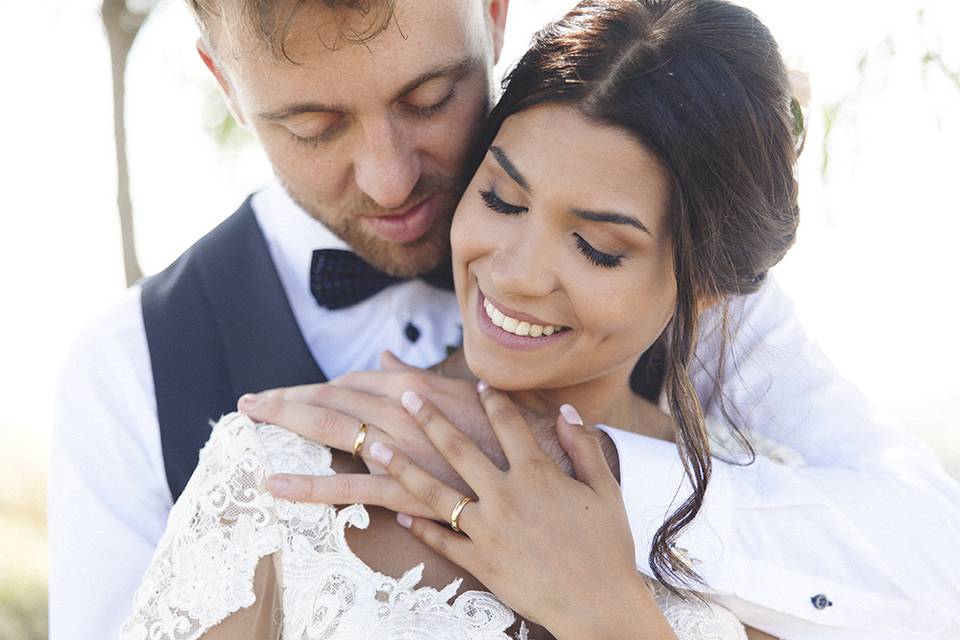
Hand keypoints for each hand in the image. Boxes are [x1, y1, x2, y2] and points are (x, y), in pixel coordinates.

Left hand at [238, 352, 513, 502]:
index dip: (315, 388)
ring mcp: (397, 446)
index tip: (289, 395)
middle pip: (329, 399)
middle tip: (250, 402)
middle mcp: (397, 409)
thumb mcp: (455, 391)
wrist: (536, 459)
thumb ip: (413, 375)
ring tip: (249, 424)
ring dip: (286, 424)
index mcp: (410, 385)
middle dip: (286, 400)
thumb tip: (383, 357)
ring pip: (329, 430)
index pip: (349, 382)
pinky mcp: (403, 484)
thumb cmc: (498, 424)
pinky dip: (309, 484)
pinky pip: (347, 485)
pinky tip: (277, 484)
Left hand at [365, 383, 673, 639]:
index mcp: (536, 473)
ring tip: (376, 448)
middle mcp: (505, 495)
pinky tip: (398, 516)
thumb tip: (565, 410)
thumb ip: (583, 446)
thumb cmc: (608, 546)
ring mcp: (487, 529)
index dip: (491, 399)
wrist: (597, 604)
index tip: (476, 383)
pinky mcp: (479, 561)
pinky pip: (441, 540)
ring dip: (401, 467)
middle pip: (457, 448)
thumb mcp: (605, 489)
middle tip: (407, 396)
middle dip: (430, 418)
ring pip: (434, 492)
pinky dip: (418, 528)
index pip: (507, 423)